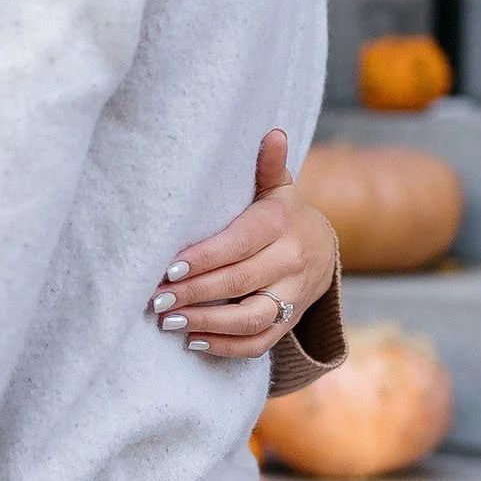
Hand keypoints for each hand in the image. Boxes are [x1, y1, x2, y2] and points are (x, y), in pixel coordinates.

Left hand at [151, 130, 337, 359]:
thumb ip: (267, 166)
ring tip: (170, 322)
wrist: (324, 250)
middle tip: (156, 299)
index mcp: (281, 224)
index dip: (204, 259)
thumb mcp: (278, 189)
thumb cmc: (281, 216)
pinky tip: (194, 341)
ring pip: (251, 318)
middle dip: (194, 293)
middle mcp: (291, 262)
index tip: (169, 269)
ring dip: (207, 323)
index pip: (238, 244)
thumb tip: (272, 133)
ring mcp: (293, 296)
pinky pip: (260, 343)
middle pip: (239, 282)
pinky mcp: (289, 322)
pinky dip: (227, 347)